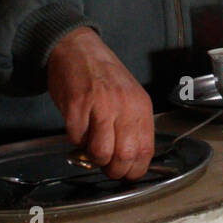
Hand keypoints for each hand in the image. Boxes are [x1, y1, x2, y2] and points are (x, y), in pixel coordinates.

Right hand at [47, 27, 154, 179]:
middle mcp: (124, 106)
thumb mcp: (129, 97)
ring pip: (101, 152)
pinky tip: (79, 129)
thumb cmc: (104, 76)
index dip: (135, 170)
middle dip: (114, 170)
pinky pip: (77, 139)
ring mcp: (100, 105)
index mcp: (141, 106)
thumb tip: (130, 160)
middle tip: (106, 167)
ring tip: (91, 147)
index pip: (146, 150)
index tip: (126, 174)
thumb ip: (132, 125)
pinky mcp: (76, 106)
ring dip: (94, 158)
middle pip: (125, 156)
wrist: (78, 49)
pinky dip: (76, 141)